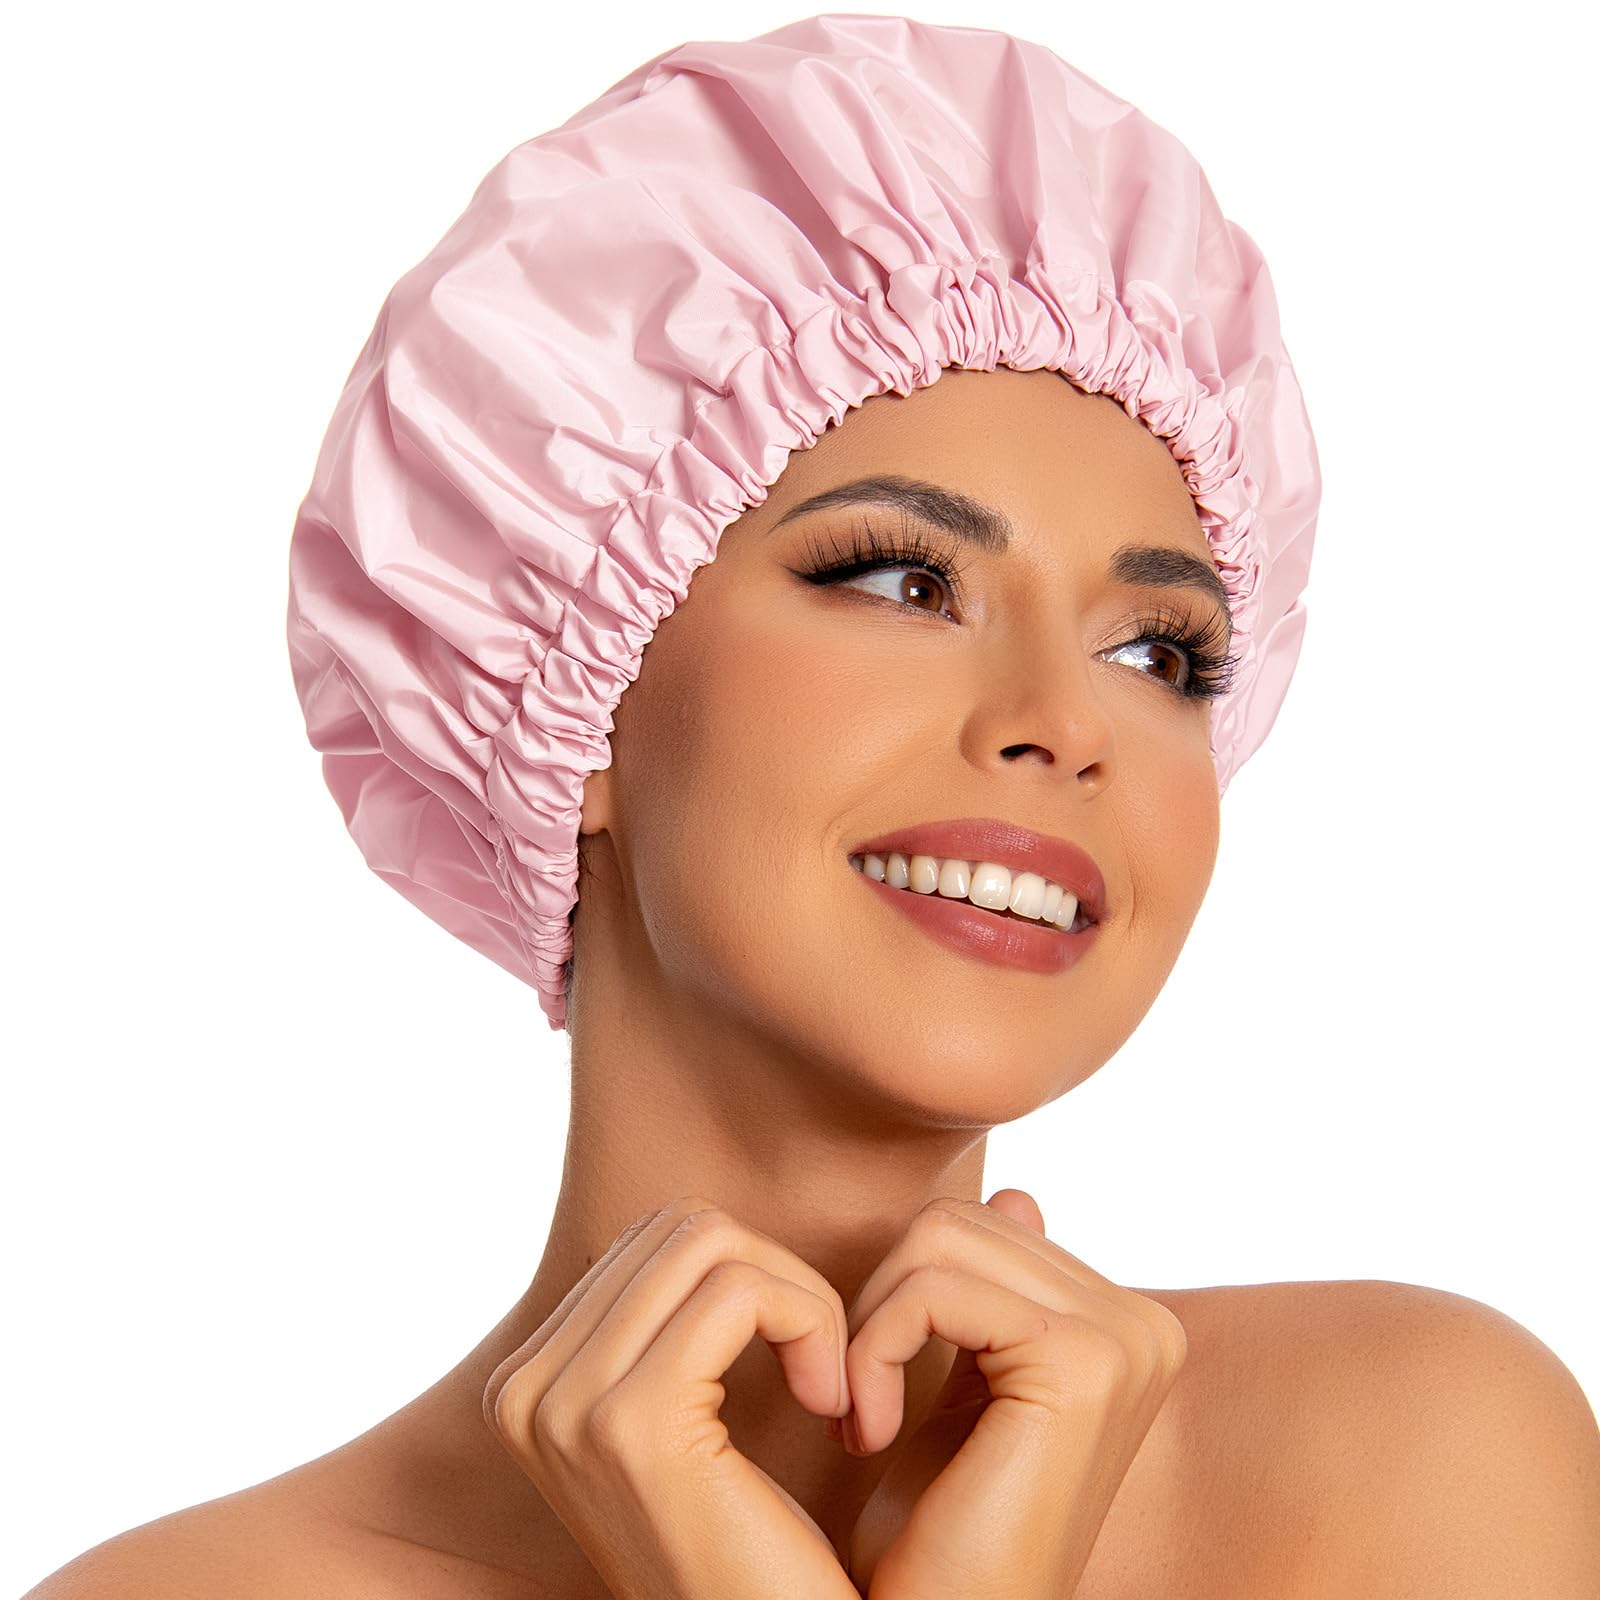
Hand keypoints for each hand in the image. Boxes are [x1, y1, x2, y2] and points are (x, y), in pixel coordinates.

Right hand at [483, 1197, 860, 1599]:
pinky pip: (742, 1293)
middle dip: (778, 1278)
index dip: (747, 1275)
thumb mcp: (675, 1425)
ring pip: (713, 1244)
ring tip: (830, 1386)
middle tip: (826, 1368)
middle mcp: (523, 1390)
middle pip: (681, 1229)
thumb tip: (692, 1220)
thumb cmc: (745, 1550)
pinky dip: (812, 1325)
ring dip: (803, 1300)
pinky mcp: (634, 1424)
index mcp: (524, 1383)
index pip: (651, 1239)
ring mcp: (568, 1408)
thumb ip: (653, 1326)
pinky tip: (832, 1406)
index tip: (793, 1359)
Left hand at [833, 1190, 1188, 1598]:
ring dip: (871, 1327)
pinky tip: (869, 1433)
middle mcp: (1145, 1324)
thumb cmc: (944, 1532)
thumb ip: (1001, 1292)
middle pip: (958, 1220)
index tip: (880, 1383)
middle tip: (858, 1398)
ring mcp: (1126, 1340)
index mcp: (1128, 1323)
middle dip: (884, 1299)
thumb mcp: (969, 1388)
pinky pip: (932, 1290)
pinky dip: (873, 1350)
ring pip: (939, 1240)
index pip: (981, 1222)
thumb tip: (1018, 1193)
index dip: (905, 1291)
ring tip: (863, 1418)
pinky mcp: (1083, 1364)